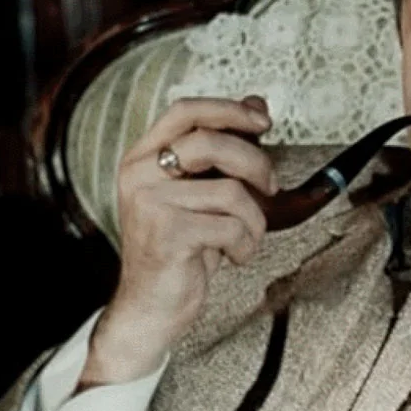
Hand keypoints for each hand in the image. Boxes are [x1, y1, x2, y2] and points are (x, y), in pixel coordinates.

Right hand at [78, 95, 278, 388]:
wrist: (151, 307)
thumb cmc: (180, 248)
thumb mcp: (200, 192)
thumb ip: (222, 150)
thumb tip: (257, 103)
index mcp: (143, 157)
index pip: (186, 110)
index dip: (229, 109)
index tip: (263, 120)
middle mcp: (139, 174)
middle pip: (212, 143)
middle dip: (255, 163)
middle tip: (271, 187)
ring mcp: (150, 203)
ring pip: (230, 191)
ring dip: (254, 219)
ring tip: (246, 237)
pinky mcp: (168, 234)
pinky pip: (231, 226)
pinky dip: (246, 244)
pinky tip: (235, 255)